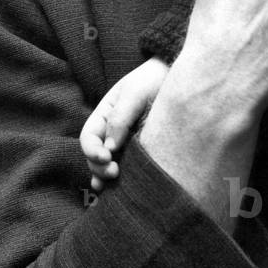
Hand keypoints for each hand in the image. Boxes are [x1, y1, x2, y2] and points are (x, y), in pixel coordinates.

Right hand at [79, 57, 169, 190]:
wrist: (178, 76)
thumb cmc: (153, 78)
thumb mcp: (135, 91)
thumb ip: (120, 116)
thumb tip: (110, 148)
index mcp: (104, 114)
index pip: (89, 137)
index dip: (92, 150)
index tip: (106, 156)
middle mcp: (111, 130)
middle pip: (95, 156)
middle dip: (99, 167)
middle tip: (114, 172)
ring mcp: (125, 141)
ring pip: (108, 165)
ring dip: (105, 177)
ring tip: (110, 189)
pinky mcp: (141, 149)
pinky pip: (126, 165)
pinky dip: (118, 179)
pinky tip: (114, 191)